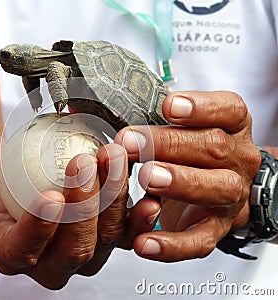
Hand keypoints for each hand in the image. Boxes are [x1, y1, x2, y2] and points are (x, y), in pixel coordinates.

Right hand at [0, 142, 158, 288]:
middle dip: (83, 207)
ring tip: (113, 157)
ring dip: (113, 199)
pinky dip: (138, 216)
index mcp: (13, 254)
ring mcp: (85, 251)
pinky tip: (146, 194)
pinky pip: (128, 233)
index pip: (24, 250)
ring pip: (105, 238)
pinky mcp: (108, 235)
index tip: (49, 195)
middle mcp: (53, 262)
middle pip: (74, 248)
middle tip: (85, 162)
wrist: (20, 172)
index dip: (38, 228)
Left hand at [116, 91, 260, 261]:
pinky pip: (199, 241)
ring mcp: (230, 197)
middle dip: (169, 145)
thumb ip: (160, 122)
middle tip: (131, 143)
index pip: (228, 110)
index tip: (168, 106)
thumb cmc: (193, 151)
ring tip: (145, 178)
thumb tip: (114, 118)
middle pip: (213, 148)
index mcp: (231, 127)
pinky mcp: (215, 229)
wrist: (221, 188)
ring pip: (213, 190)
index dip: (199, 107)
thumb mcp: (185, 128)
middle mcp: (236, 160)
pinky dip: (171, 244)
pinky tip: (144, 242)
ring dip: (178, 183)